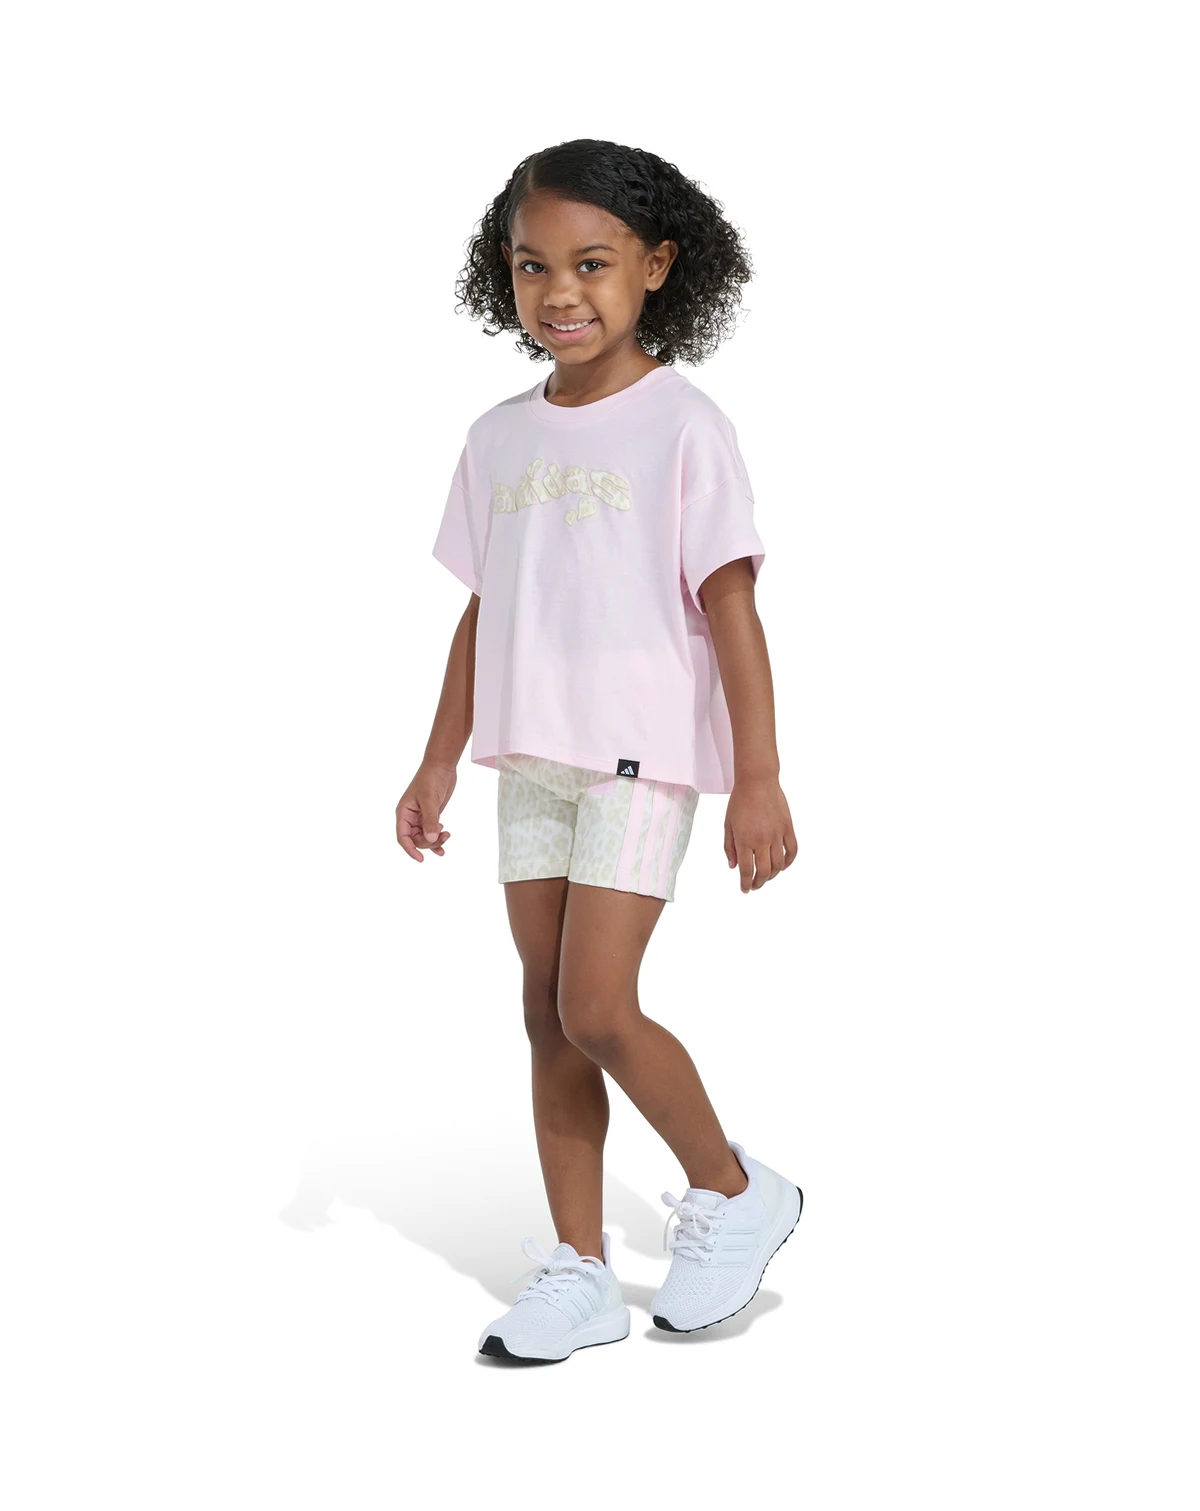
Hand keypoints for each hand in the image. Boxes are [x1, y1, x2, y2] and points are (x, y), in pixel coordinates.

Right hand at [395, 760, 456, 860]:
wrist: (441, 765)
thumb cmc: (431, 778)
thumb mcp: (430, 800)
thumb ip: (430, 820)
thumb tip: (430, 838)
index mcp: (403, 812)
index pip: (403, 837)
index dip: (410, 849)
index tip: (420, 859)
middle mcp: (410, 816)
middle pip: (415, 839)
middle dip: (428, 842)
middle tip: (443, 836)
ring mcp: (420, 817)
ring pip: (424, 837)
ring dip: (435, 841)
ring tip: (447, 836)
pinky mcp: (430, 815)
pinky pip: (431, 832)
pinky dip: (437, 839)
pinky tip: (443, 846)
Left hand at [724, 775, 796, 892]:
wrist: (757, 782)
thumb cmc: (739, 802)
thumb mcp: (728, 825)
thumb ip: (730, 847)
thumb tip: (734, 867)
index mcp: (745, 840)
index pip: (746, 870)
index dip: (745, 884)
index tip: (744, 889)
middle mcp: (762, 840)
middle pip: (764, 872)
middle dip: (759, 883)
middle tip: (754, 886)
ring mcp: (777, 835)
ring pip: (779, 865)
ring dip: (773, 875)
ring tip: (767, 876)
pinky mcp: (788, 828)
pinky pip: (792, 851)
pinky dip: (789, 862)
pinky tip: (783, 866)